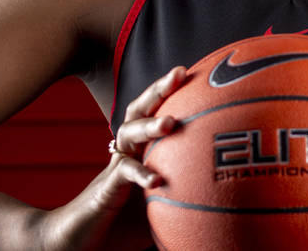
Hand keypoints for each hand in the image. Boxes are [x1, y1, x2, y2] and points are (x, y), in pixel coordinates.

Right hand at [34, 66, 186, 250]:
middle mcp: (127, 152)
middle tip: (178, 74)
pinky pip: (123, 173)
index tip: (193, 73)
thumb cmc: (124, 225)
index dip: (171, 91)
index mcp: (141, 151)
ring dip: (148, 126)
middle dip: (158, 89)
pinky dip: (140, 174)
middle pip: (139, 111)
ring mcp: (115, 167)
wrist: (79, 243)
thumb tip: (228, 194)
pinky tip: (156, 179)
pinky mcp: (106, 189)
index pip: (155, 112)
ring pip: (128, 134)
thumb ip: (187, 195)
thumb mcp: (162, 207)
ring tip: (168, 123)